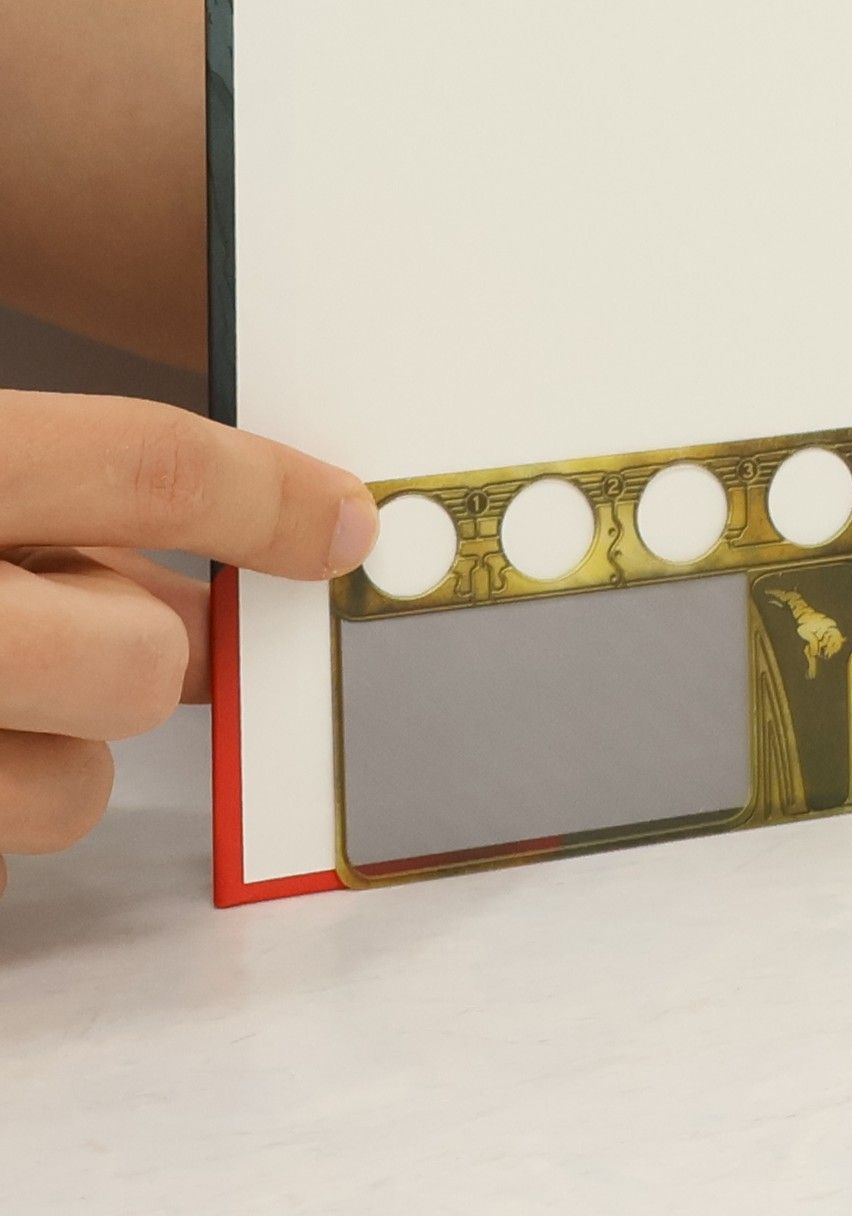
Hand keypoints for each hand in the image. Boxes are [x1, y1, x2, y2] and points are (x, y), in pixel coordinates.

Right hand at [0, 393, 376, 895]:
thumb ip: (75, 510)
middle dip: (143, 654)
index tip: (348, 524)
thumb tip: (242, 570)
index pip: (147, 466)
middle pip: (136, 661)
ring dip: (57, 752)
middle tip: (98, 627)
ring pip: (74, 791)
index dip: (270, 496)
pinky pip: (5, 854)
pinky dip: (1, 800)